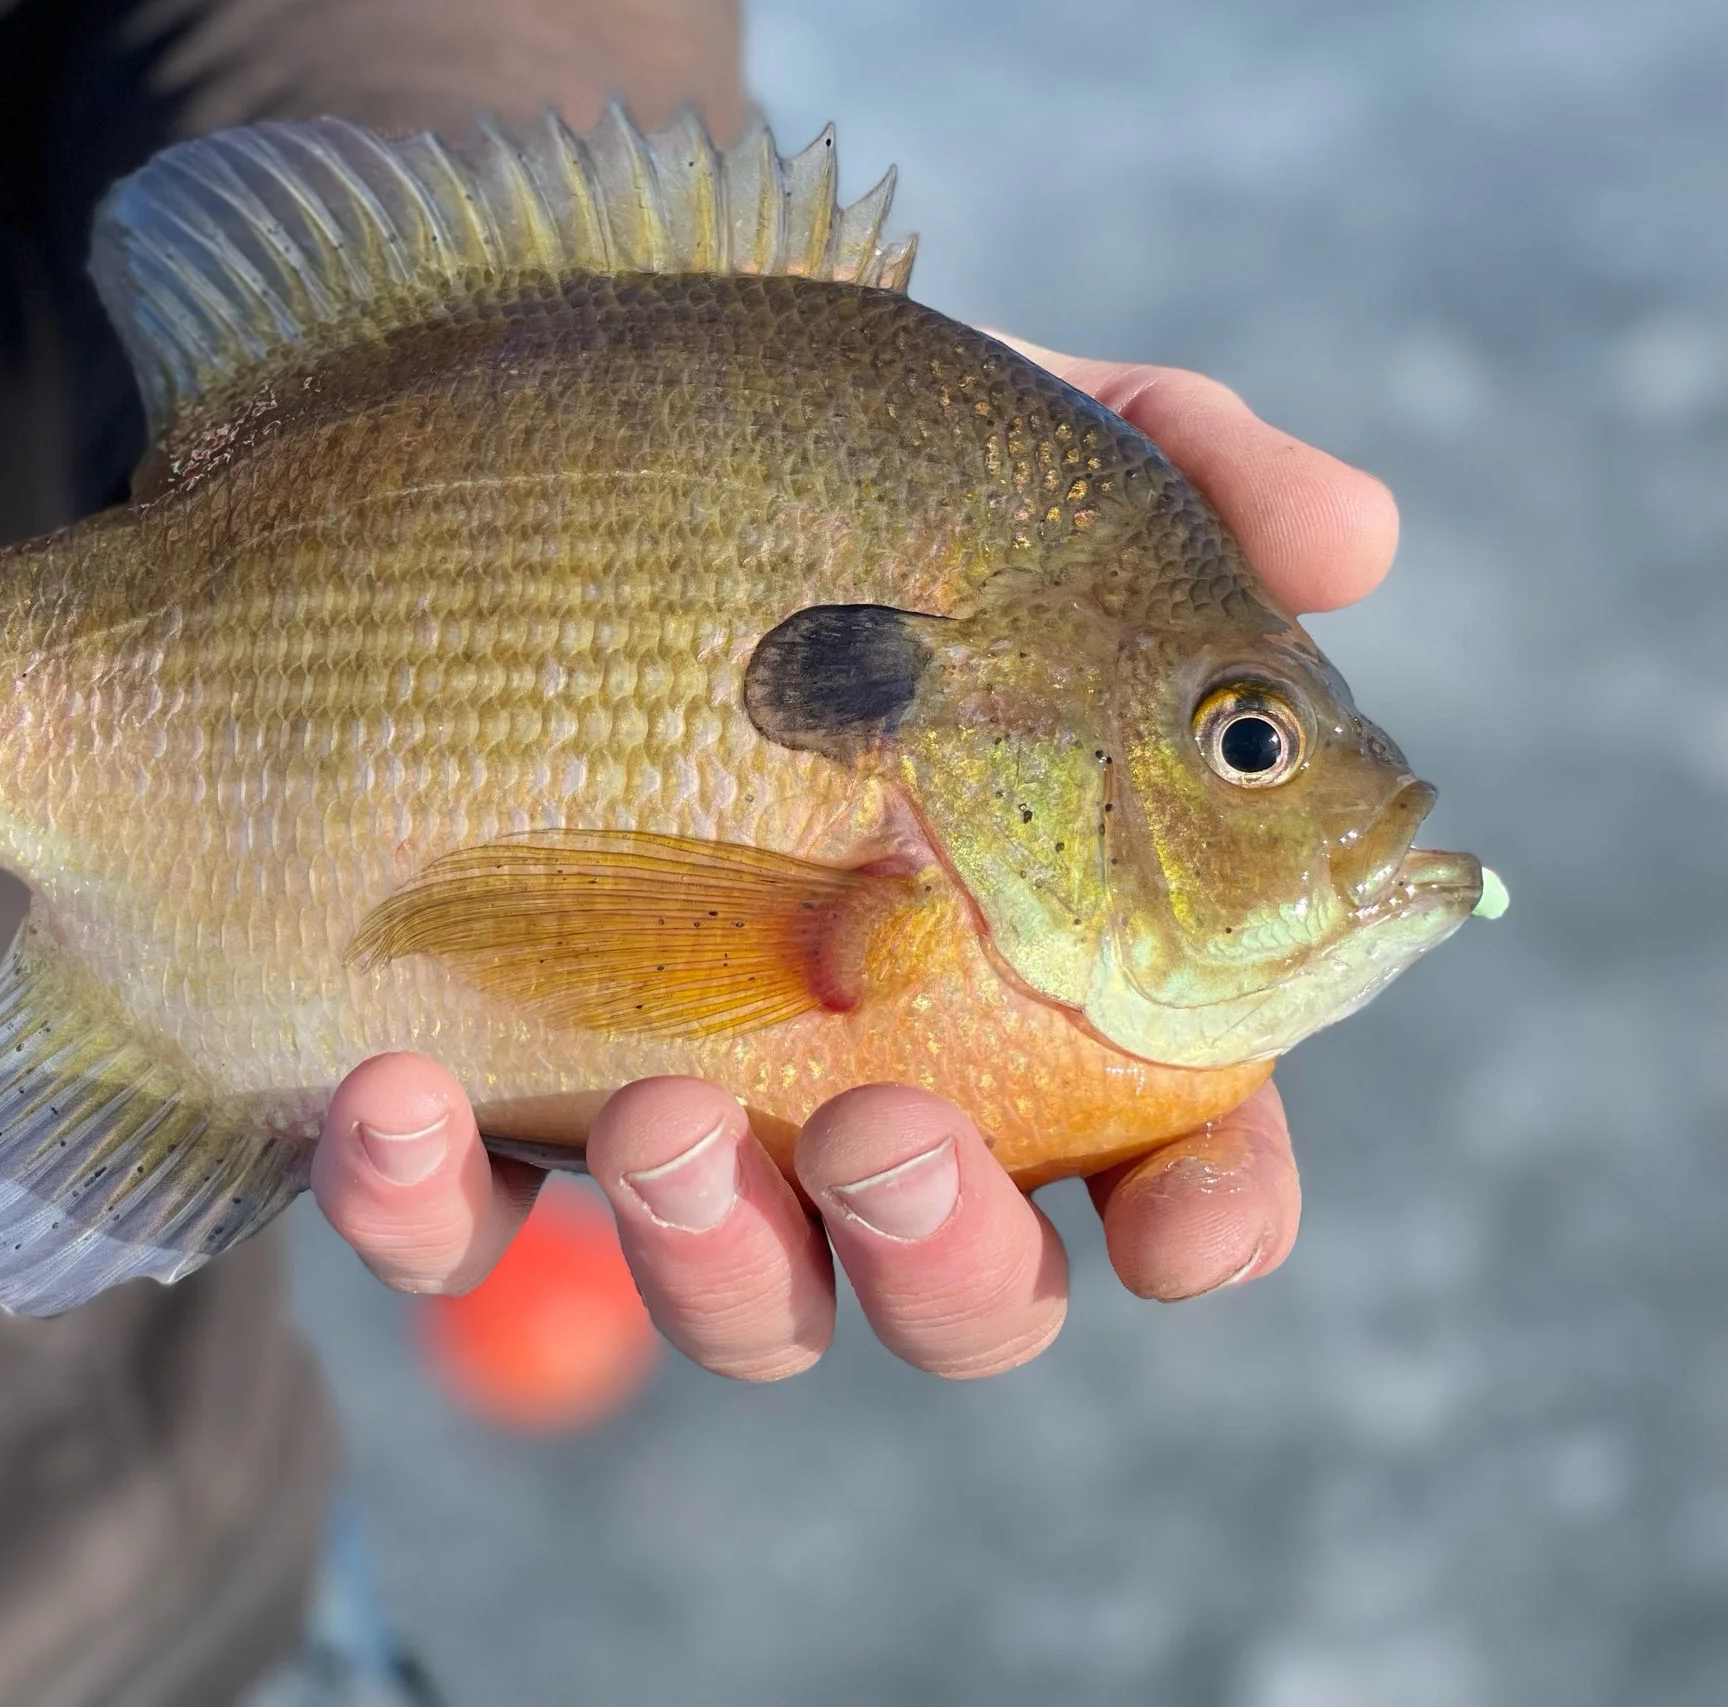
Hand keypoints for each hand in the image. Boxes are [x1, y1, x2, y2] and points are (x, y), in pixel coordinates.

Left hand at [312, 347, 1395, 1380]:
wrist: (473, 450)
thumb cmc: (767, 472)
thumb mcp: (960, 440)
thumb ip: (1169, 468)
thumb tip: (1350, 541)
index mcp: (1024, 962)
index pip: (1171, 1142)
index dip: (1207, 1208)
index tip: (1186, 1220)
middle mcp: (859, 1070)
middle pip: (957, 1281)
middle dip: (944, 1258)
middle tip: (883, 1130)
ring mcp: (660, 1105)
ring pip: (734, 1298)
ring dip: (709, 1250)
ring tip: (657, 1114)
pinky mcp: (458, 1106)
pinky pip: (442, 1229)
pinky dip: (417, 1201)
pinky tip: (389, 1094)